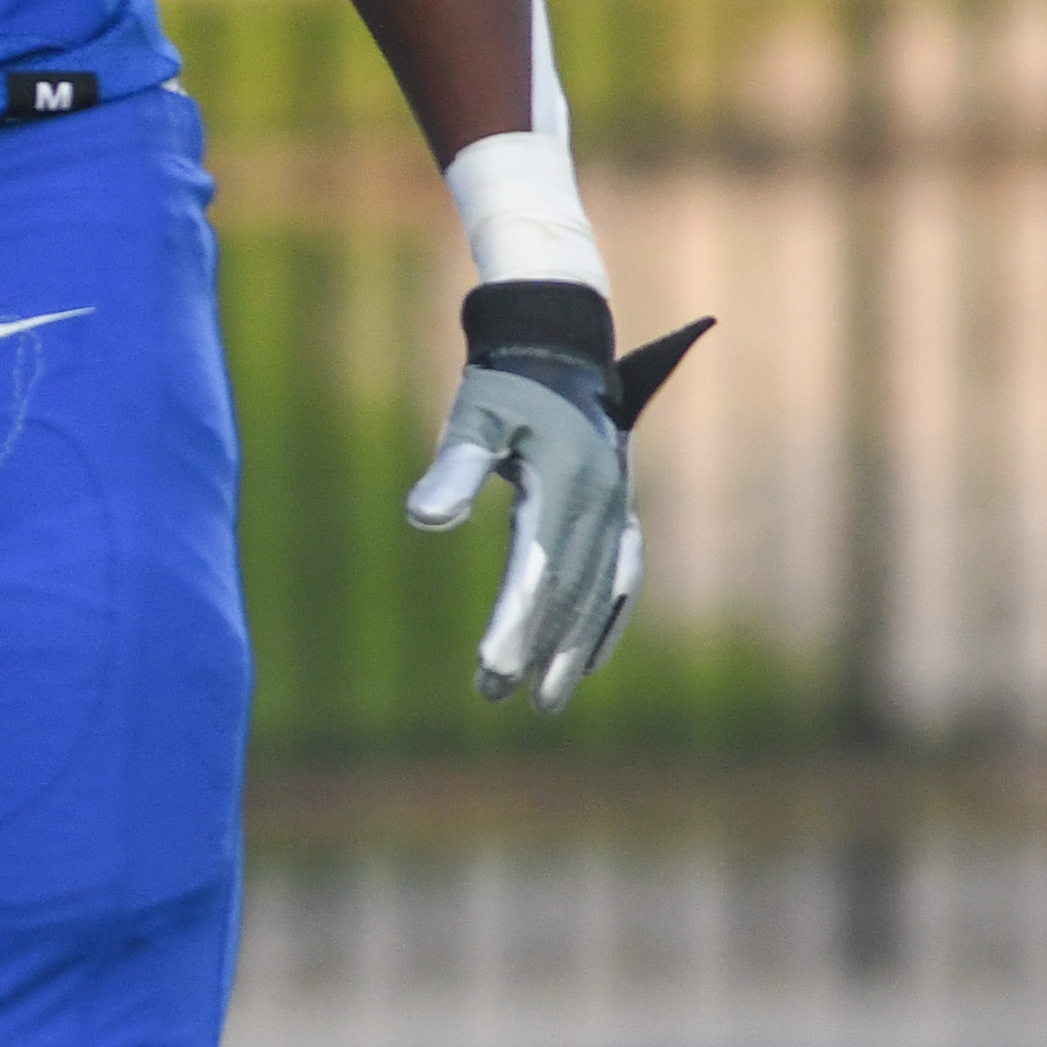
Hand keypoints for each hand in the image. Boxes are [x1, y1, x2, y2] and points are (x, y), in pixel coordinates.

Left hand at [405, 285, 710, 709]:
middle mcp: (603, 503)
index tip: (492, 666)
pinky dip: (608, 620)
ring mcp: (618, 509)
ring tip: (547, 700)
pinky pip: (623, 576)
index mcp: (568, 484)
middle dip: (538, 647)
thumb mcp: (474, 414)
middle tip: (500, 696)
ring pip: (600, 592)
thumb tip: (424, 519)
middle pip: (571, 591)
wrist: (557, 346)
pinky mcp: (618, 512)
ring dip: (574, 648)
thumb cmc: (505, 383)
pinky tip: (590, 660)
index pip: (539, 568)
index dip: (516, 621)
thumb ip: (454, 466)